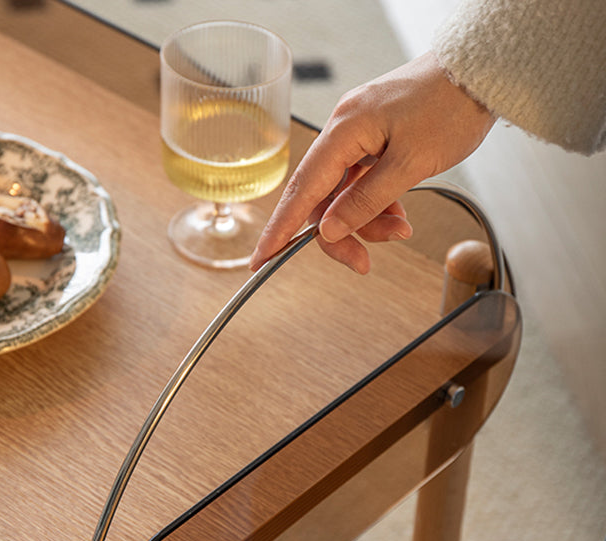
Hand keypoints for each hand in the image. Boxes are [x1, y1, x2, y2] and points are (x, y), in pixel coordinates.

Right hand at [249, 52, 495, 272]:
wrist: (483, 72)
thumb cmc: (452, 106)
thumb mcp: (410, 164)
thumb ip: (366, 201)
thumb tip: (328, 230)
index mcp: (345, 130)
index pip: (301, 190)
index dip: (280, 229)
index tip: (262, 259)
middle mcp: (344, 131)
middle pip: (323, 197)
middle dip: (343, 233)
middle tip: (364, 262)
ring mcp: (359, 134)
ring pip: (345, 193)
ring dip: (368, 219)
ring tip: (401, 229)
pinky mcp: (374, 139)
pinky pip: (362, 181)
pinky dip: (377, 202)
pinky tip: (398, 210)